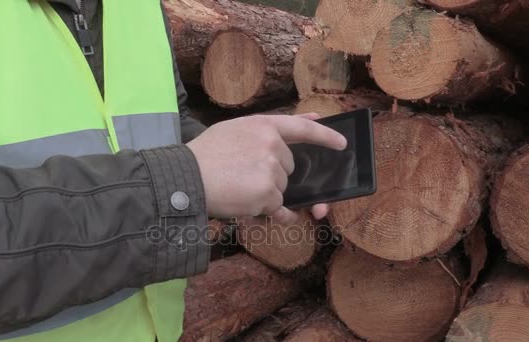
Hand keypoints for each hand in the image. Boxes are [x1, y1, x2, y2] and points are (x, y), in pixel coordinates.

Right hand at [186, 113, 345, 221]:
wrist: (186, 178)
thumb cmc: (205, 154)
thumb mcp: (235, 129)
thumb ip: (270, 126)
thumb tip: (312, 118)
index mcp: (264, 125)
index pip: (304, 128)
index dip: (325, 137)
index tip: (342, 144)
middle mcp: (272, 146)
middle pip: (289, 168)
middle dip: (273, 175)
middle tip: (244, 176)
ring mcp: (271, 171)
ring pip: (282, 188)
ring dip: (266, 193)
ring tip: (238, 188)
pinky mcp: (268, 194)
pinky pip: (280, 208)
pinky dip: (273, 213)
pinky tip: (255, 209)